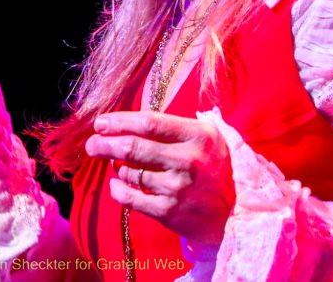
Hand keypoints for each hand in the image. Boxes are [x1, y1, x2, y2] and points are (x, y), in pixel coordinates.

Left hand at [85, 111, 233, 245]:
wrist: (240, 211)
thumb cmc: (217, 167)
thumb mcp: (209, 137)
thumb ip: (176, 125)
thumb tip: (132, 120)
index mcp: (197, 135)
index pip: (149, 123)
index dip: (120, 121)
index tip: (101, 122)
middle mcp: (188, 160)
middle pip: (134, 147)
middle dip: (106, 143)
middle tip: (92, 143)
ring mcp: (178, 188)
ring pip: (131, 172)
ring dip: (116, 166)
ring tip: (115, 163)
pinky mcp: (170, 213)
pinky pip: (132, 199)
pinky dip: (118, 190)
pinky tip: (115, 184)